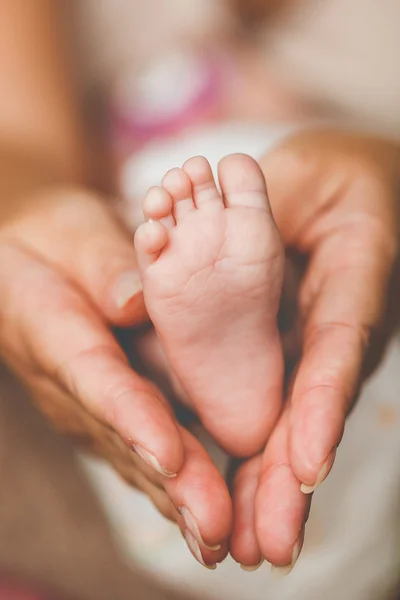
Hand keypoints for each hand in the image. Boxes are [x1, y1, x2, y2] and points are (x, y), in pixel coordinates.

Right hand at [0, 186, 230, 566]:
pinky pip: (144, 446)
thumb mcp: (71, 231)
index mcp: (57, 333)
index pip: (98, 382)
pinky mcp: (108, 408)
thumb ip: (101, 265)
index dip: (135, 420)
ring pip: (136, 455)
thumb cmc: (52, 237)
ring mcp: (89, 403)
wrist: (29, 260)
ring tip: (218, 539)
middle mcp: (72, 384)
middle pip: (126, 438)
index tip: (172, 458)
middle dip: (172, 486)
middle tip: (213, 530)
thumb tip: (134, 304)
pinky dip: (176, 481)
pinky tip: (207, 512)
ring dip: (178, 499)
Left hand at [230, 129, 399, 568]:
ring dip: (272, 483)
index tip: (306, 468)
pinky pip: (272, 402)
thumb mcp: (304, 178)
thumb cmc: (328, 174)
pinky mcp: (288, 350)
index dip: (322, 407)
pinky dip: (259, 453)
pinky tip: (240, 496)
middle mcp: (336, 328)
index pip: (338, 348)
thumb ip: (268, 212)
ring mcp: (314, 344)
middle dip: (291, 478)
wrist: (334, 187)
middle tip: (270, 546)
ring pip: (292, 417)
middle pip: (314, 407)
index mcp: (353, 281)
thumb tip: (227, 244)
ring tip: (250, 545)